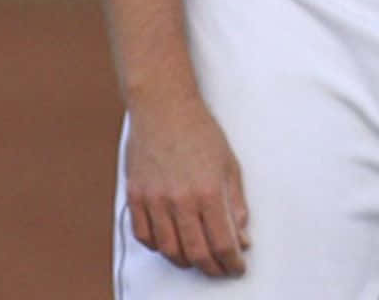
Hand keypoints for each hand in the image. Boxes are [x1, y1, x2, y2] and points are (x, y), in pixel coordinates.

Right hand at [124, 92, 250, 277]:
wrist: (164, 108)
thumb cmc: (200, 131)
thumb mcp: (229, 163)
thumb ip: (236, 202)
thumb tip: (241, 236)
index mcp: (208, 191)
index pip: (221, 242)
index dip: (231, 262)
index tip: (237, 268)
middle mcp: (180, 200)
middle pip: (196, 253)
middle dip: (211, 268)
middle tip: (220, 270)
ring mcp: (155, 200)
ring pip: (169, 249)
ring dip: (185, 261)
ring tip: (197, 259)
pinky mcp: (136, 197)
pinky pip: (144, 236)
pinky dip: (158, 247)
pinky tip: (170, 244)